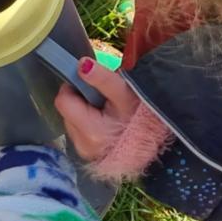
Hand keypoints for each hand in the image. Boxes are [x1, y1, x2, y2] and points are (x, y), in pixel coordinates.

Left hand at [55, 57, 173, 182]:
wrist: (158, 144)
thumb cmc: (143, 117)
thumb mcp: (125, 92)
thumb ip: (102, 78)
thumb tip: (81, 65)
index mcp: (91, 131)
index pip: (63, 100)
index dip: (74, 88)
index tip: (91, 86)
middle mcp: (84, 146)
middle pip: (66, 111)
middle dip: (80, 101)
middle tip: (102, 100)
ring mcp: (85, 152)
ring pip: (71, 121)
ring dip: (84, 112)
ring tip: (107, 112)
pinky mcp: (88, 155)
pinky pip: (79, 132)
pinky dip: (88, 125)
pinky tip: (106, 124)